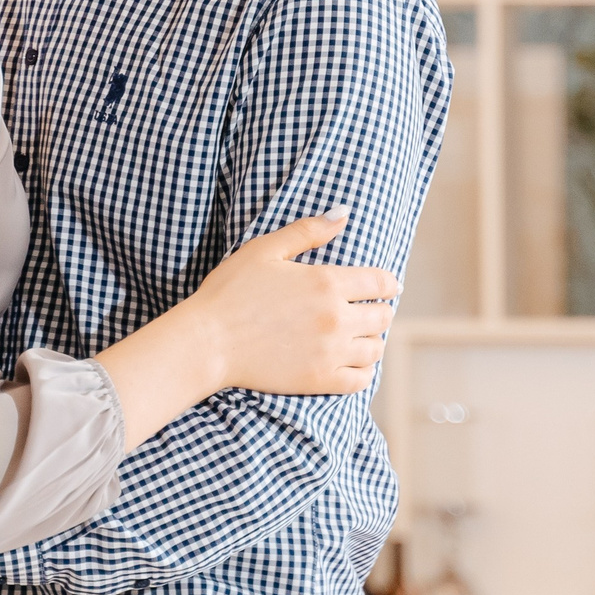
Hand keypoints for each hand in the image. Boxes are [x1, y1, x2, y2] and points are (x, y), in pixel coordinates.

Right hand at [185, 209, 397, 396]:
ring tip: (360, 336)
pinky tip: (352, 363)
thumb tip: (343, 214)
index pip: (380, 282)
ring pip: (375, 349)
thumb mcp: (264, 250)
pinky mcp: (319, 380)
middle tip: (369, 311)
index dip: (388, 283)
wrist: (207, 341)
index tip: (388, 286)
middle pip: (383, 317)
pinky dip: (364, 371)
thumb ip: (307, 231)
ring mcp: (330, 352)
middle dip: (380, 311)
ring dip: (372, 340)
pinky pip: (361, 380)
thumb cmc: (230, 291)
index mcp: (326, 283)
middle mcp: (336, 318)